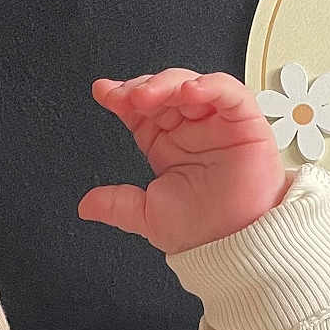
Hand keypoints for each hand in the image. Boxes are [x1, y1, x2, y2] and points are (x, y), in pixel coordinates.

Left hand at [79, 68, 292, 254]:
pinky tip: (189, 91)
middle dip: (141, 88)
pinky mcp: (244, 121)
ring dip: (167, 83)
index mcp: (166, 144)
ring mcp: (216, 122)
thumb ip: (117, 205)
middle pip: (163, 90)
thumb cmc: (203, 231)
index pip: (140, 111)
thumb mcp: (149, 216)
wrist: (236, 247)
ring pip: (190, 84)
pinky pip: (228, 92)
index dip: (121, 97)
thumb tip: (85, 205)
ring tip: (148, 96)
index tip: (103, 93)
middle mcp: (190, 129)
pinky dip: (210, 86)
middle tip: (127, 97)